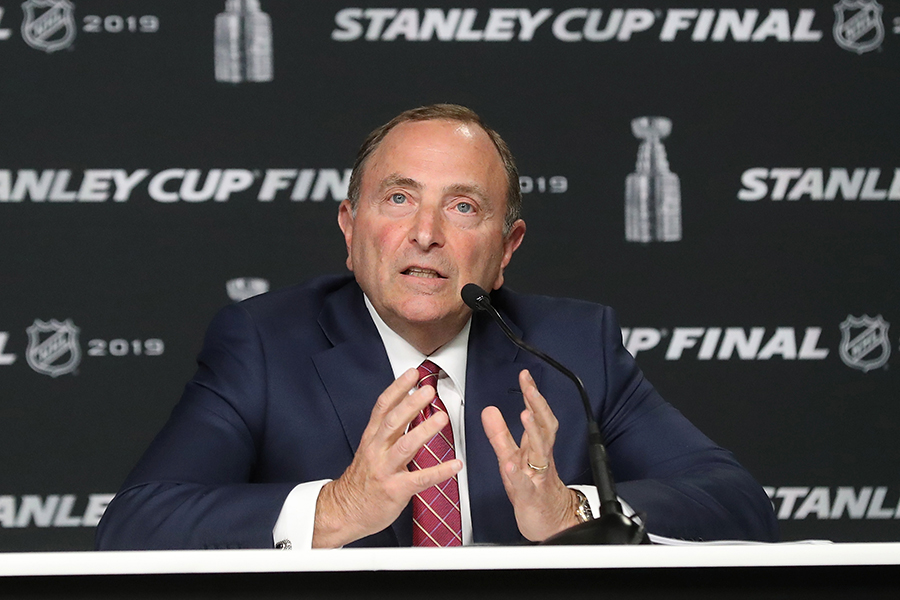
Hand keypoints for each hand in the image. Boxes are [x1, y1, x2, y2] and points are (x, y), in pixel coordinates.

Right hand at [312, 369, 462, 547]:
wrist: (343, 510)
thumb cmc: (362, 479)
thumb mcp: (370, 449)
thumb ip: (387, 430)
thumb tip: (407, 404)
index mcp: (372, 438)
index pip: (383, 406)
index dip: (398, 387)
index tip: (412, 373)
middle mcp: (377, 450)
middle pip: (393, 422)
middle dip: (411, 404)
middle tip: (428, 390)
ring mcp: (385, 470)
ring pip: (405, 446)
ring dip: (424, 430)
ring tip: (442, 418)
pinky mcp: (395, 490)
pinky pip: (420, 479)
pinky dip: (439, 472)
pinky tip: (456, 465)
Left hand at [481, 369, 579, 540]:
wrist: (551, 521)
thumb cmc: (532, 487)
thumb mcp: (511, 456)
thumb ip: (500, 434)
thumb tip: (489, 410)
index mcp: (536, 446)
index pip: (537, 415)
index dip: (532, 395)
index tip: (525, 376)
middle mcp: (540, 457)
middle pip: (544, 427)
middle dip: (538, 405)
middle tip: (530, 387)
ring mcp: (537, 476)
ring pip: (540, 451)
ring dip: (533, 432)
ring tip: (525, 414)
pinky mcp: (531, 496)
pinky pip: (526, 484)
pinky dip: (519, 475)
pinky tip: (511, 465)